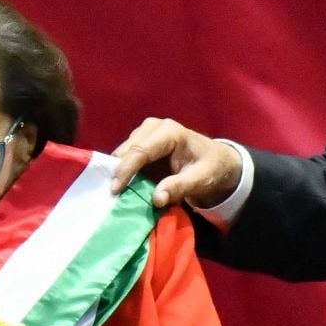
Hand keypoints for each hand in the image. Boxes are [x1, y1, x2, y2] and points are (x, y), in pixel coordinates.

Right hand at [110, 118, 242, 209]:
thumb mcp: (201, 180)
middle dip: (118, 172)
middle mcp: (154, 127)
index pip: (141, 150)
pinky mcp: (140, 141)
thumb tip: (157, 199)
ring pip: (122, 152)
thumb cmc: (210, 168)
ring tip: (115, 192)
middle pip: (127, 149)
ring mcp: (145, 132)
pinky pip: (125, 156)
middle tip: (111, 195)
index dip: (126, 170)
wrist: (215, 160)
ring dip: (118, 171)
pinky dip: (122, 171)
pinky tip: (121, 185)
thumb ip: (179, 187)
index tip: (114, 189)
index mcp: (170, 132)